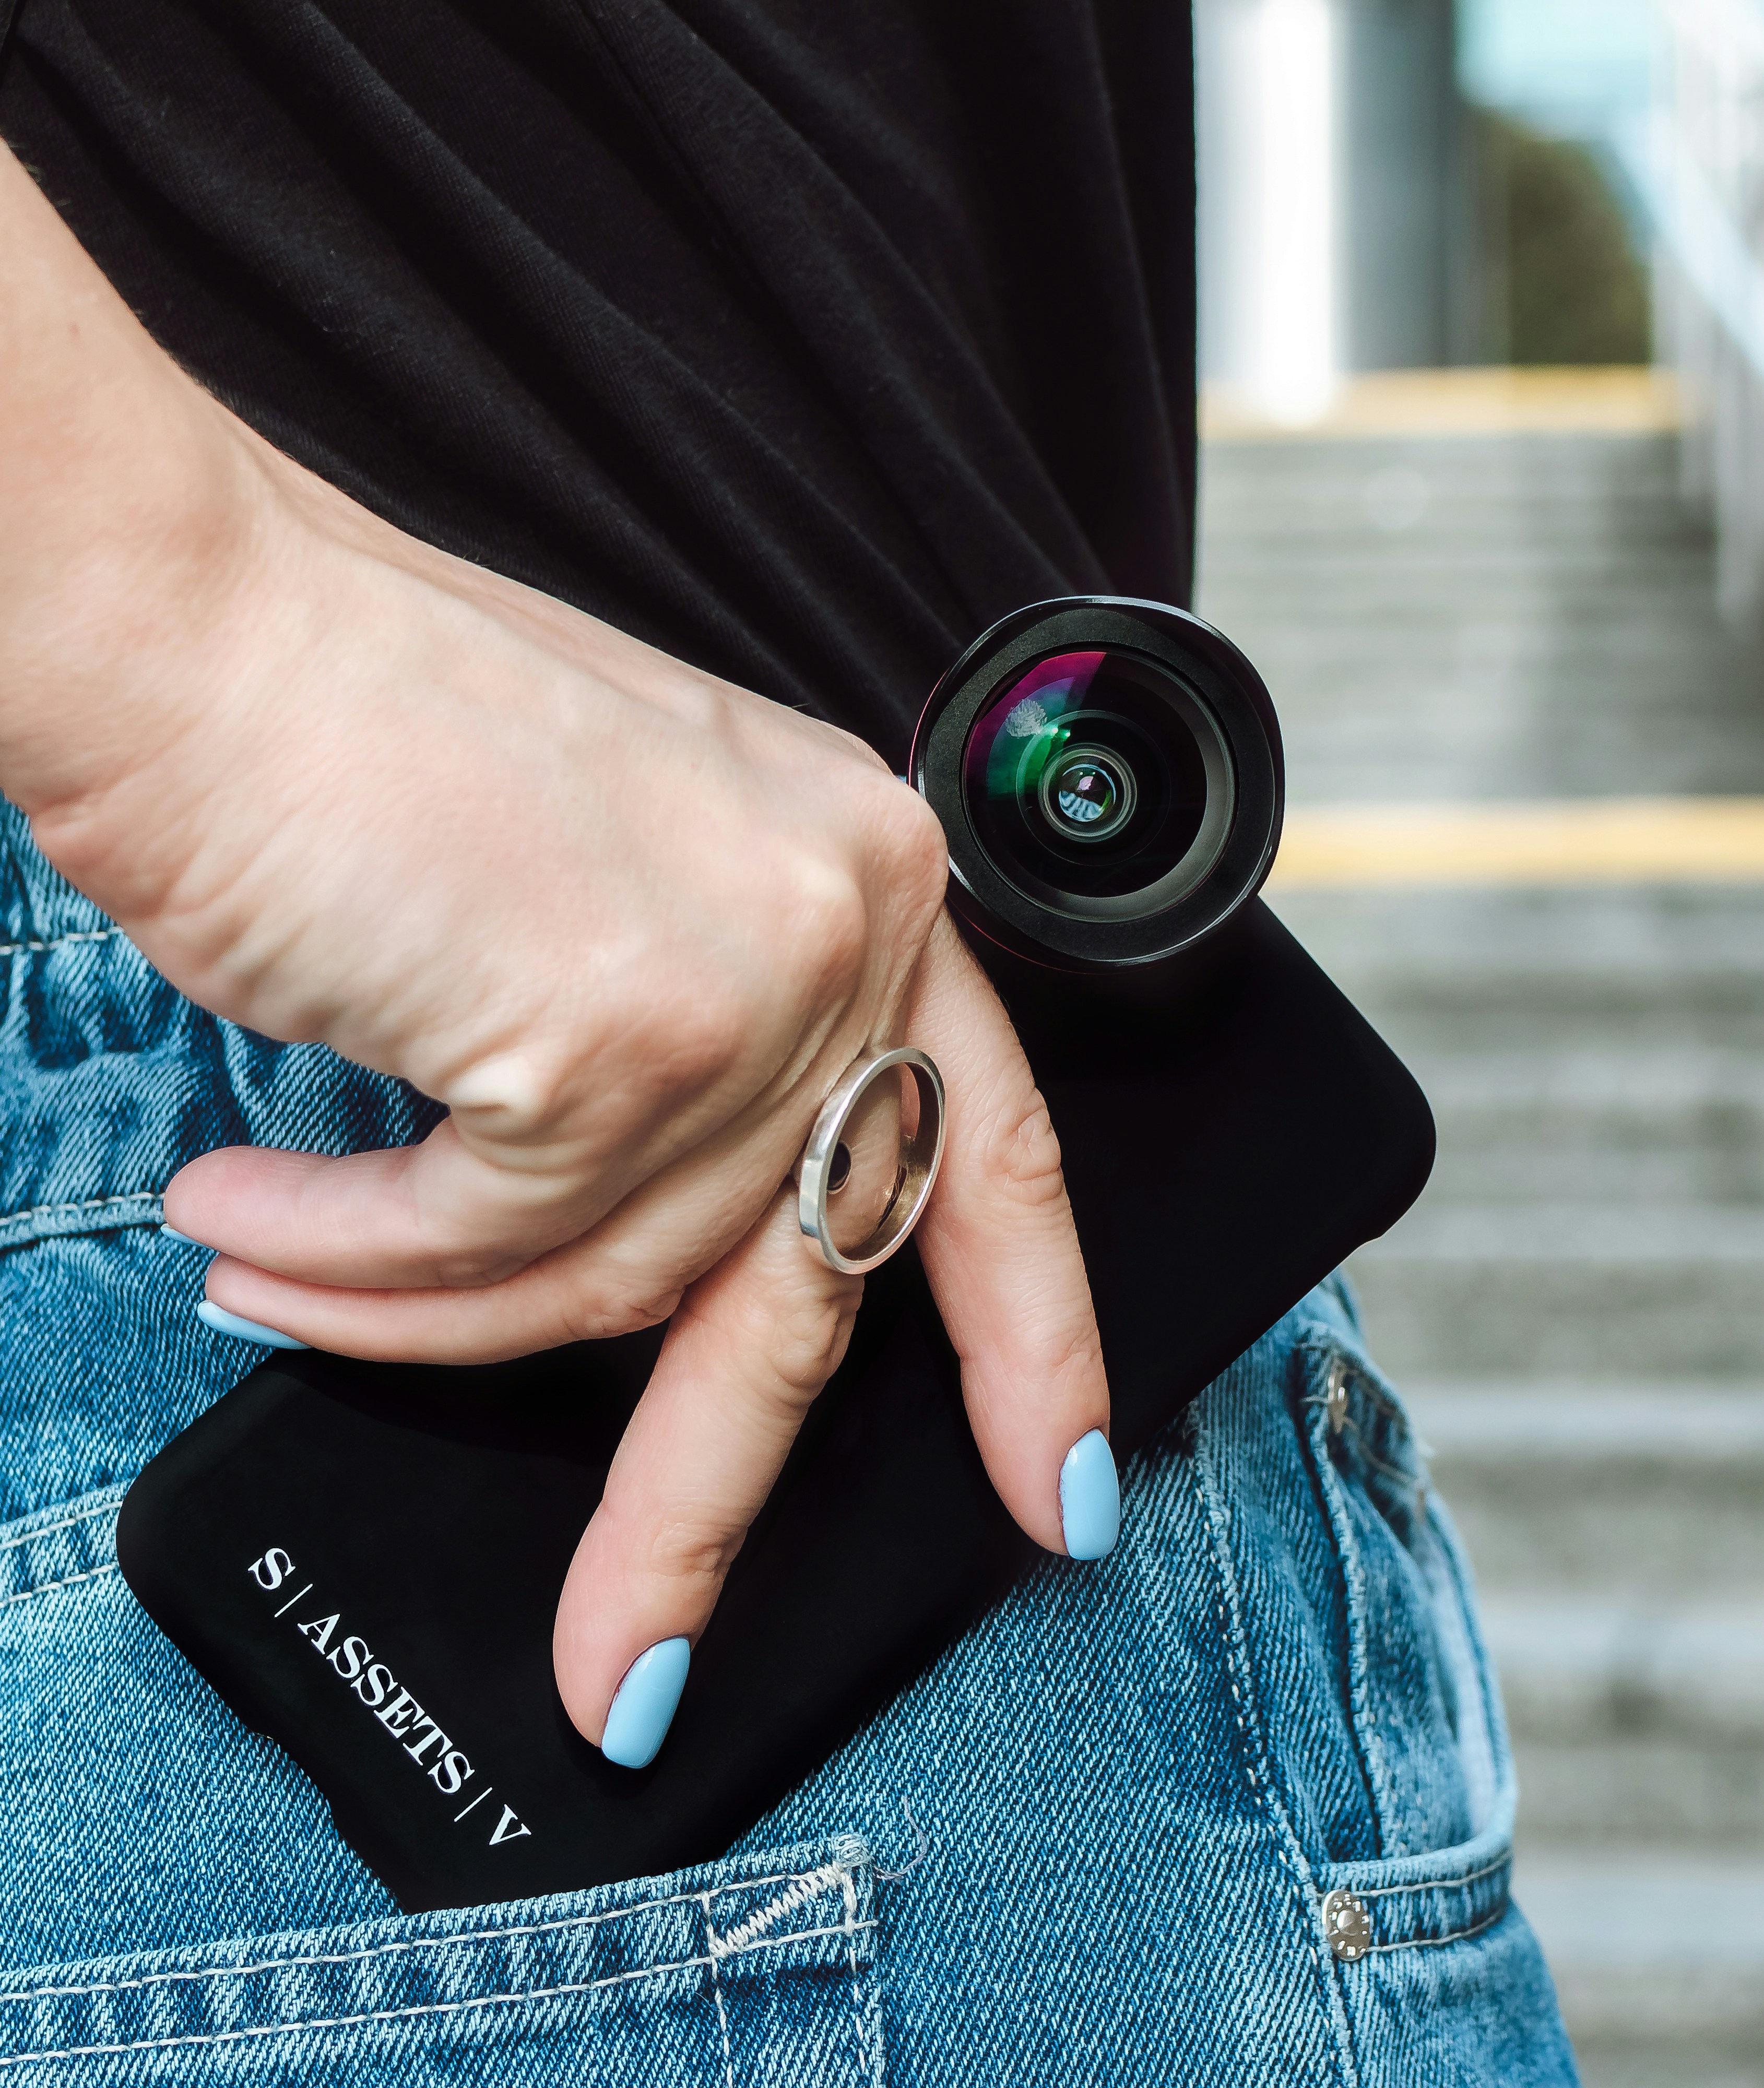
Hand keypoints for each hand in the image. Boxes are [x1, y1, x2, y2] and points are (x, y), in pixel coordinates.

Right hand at [0, 143, 1116, 1763]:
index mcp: (860, 876)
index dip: (1029, 1331)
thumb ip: (685, 1071)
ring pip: (606, 1273)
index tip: (1051, 1480)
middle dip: (700, 1500)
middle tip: (625, 1659)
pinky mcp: (621, 1032)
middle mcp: (846, 916)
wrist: (199, 624)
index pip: (993, 1141)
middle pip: (805, 1276)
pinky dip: (357, 1260)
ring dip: (421, 1315)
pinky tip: (252, 1221)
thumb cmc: (366, 740)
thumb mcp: (600, 897)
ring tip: (281, 1270)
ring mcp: (751, 975)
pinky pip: (485, 1245)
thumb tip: (653, 1277)